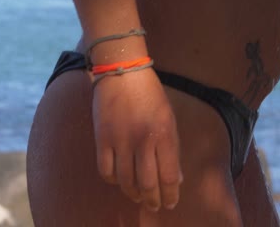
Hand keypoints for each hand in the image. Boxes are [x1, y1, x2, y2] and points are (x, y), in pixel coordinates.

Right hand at [92, 67, 182, 210]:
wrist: (122, 72)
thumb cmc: (152, 95)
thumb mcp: (170, 119)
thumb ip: (173, 149)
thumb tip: (178, 178)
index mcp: (164, 135)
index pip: (170, 176)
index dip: (171, 194)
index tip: (171, 203)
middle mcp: (143, 141)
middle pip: (148, 184)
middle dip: (154, 200)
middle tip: (156, 206)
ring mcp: (120, 141)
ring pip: (126, 181)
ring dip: (134, 194)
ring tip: (139, 198)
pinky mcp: (101, 139)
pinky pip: (105, 170)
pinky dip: (113, 181)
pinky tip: (120, 182)